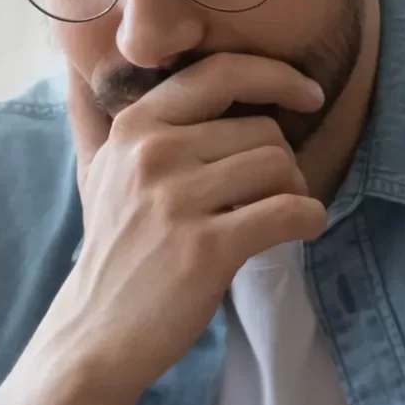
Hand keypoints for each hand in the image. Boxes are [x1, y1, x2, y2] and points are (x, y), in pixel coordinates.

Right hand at [0, 53, 328, 404]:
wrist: (95, 332)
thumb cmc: (116, 251)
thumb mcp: (107, 172)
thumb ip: (133, 123)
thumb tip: (150, 71)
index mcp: (134, 126)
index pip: (220, 72)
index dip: (276, 75)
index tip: (308, 94)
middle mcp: (152, 153)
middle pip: (262, 129)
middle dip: (281, 161)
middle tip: (271, 195)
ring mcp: (177, 200)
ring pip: (279, 166)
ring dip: (295, 191)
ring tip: (275, 217)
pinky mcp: (206, 248)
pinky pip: (289, 211)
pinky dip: (309, 219)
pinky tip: (301, 229)